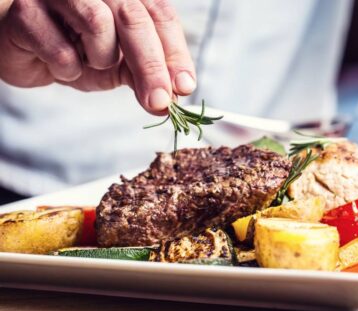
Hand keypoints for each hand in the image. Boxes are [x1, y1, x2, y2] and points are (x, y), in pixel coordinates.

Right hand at [0, 0, 194, 114]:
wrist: (21, 48)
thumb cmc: (75, 50)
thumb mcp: (117, 64)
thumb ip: (144, 74)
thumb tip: (173, 98)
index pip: (160, 14)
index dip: (176, 52)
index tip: (185, 87)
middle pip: (135, 18)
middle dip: (152, 66)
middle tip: (160, 103)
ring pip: (98, 23)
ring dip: (99, 58)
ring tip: (86, 61)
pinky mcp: (25, 8)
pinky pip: (60, 47)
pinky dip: (66, 68)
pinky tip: (57, 64)